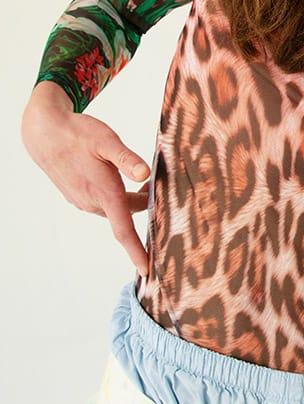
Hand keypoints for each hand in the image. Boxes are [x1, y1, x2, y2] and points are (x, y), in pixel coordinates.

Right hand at [22, 82, 150, 273]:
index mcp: (104, 193)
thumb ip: (127, 159)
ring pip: (114, 207)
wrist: (45, 133)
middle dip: (143, 205)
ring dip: (128, 199)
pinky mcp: (76, 195)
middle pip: (126, 214)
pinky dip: (114, 196)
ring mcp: (82, 200)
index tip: (147, 270)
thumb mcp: (107, 141)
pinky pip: (101, 202)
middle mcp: (92, 202)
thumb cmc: (78, 134)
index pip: (124, 231)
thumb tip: (144, 174)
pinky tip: (115, 177)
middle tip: (158, 186)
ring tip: (141, 180)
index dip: (137, 252)